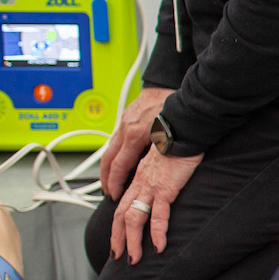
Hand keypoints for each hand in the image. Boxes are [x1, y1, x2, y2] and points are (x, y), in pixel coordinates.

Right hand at [100, 87, 171, 202]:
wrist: (167, 84)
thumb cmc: (172, 107)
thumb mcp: (167, 134)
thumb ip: (158, 150)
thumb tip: (156, 169)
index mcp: (134, 134)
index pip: (120, 165)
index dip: (116, 182)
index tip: (115, 195)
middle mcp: (125, 129)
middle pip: (108, 159)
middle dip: (106, 178)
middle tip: (107, 193)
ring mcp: (123, 123)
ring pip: (109, 150)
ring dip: (107, 168)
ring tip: (107, 181)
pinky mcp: (126, 119)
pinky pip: (115, 141)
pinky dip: (113, 154)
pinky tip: (116, 160)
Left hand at [112, 145, 202, 263]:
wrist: (183, 128)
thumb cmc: (178, 141)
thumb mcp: (163, 158)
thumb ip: (159, 171)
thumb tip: (161, 179)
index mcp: (139, 177)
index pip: (122, 204)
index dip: (116, 223)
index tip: (118, 237)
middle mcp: (140, 183)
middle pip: (121, 215)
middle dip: (117, 238)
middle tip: (118, 255)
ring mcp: (151, 187)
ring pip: (134, 218)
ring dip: (132, 241)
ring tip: (135, 258)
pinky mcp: (166, 189)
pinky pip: (158, 215)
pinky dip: (157, 233)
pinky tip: (158, 246)